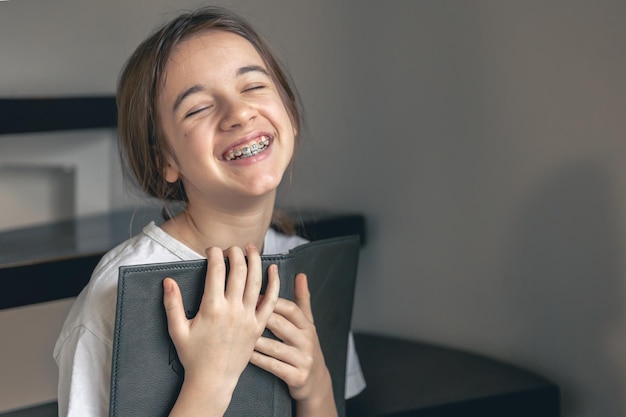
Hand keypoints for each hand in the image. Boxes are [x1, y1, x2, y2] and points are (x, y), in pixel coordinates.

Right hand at [163, 244, 279, 407]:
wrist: (213, 380)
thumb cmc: (193, 356)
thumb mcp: (177, 330)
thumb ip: (172, 304)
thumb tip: (168, 280)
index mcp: (212, 308)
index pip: (216, 270)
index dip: (215, 254)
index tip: (212, 249)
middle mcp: (233, 310)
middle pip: (238, 271)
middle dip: (235, 253)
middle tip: (231, 248)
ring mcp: (248, 317)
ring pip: (255, 281)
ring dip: (254, 260)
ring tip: (251, 248)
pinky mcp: (259, 326)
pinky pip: (271, 300)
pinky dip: (274, 282)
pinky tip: (273, 269)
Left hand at [250, 273, 337, 415]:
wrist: (315, 382)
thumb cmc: (304, 346)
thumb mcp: (307, 324)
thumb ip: (302, 299)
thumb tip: (301, 274)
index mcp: (308, 326)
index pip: (290, 309)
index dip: (272, 301)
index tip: (252, 296)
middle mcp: (307, 341)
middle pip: (281, 325)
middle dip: (258, 318)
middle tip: (237, 312)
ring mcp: (303, 359)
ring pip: (274, 347)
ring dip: (254, 340)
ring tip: (235, 334)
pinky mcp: (297, 376)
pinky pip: (273, 366)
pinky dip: (257, 360)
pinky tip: (244, 354)